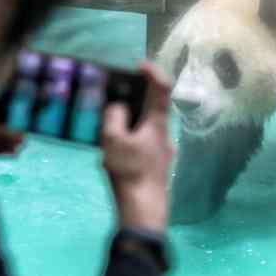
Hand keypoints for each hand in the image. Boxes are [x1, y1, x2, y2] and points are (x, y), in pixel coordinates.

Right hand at [101, 61, 173, 231]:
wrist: (144, 211)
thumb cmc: (130, 171)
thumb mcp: (113, 140)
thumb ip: (113, 117)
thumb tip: (117, 108)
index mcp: (158, 124)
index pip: (163, 88)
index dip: (153, 72)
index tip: (139, 65)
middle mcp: (165, 135)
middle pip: (154, 109)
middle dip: (136, 100)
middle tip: (116, 98)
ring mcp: (163, 153)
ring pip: (148, 129)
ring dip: (132, 123)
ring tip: (110, 128)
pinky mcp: (157, 169)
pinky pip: (144, 146)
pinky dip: (131, 141)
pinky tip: (115, 154)